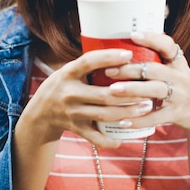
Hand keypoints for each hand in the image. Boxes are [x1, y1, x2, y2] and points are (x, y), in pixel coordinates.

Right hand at [15, 47, 158, 148]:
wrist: (40, 113)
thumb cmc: (64, 85)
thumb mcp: (70, 71)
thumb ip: (91, 65)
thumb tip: (125, 49)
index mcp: (68, 73)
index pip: (88, 61)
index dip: (108, 57)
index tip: (129, 54)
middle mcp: (69, 92)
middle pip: (104, 94)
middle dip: (130, 93)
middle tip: (149, 90)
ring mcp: (72, 112)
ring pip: (104, 115)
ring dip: (127, 112)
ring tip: (146, 107)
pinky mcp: (75, 128)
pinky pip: (94, 137)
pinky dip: (109, 140)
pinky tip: (123, 137)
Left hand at [103, 31, 189, 136]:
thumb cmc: (180, 88)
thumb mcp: (175, 70)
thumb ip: (157, 59)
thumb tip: (128, 39)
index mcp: (177, 63)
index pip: (167, 45)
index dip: (151, 38)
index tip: (133, 35)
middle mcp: (180, 77)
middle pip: (155, 69)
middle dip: (131, 69)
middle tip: (108, 70)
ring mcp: (180, 95)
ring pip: (155, 90)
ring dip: (132, 90)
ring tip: (112, 91)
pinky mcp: (177, 113)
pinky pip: (156, 117)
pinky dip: (139, 120)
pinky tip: (122, 121)